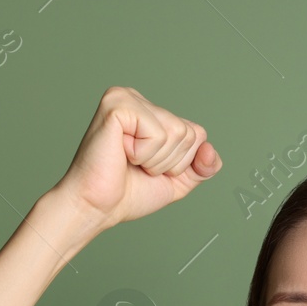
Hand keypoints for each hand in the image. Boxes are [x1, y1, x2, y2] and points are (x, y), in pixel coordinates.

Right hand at [55, 86, 220, 229]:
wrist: (96, 208)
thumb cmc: (127, 193)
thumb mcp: (176, 181)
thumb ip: (201, 167)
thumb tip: (210, 150)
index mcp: (149, 111)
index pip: (197, 134)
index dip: (180, 162)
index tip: (148, 167)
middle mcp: (137, 98)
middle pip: (190, 133)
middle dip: (169, 162)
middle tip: (137, 166)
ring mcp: (126, 98)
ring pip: (177, 132)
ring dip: (155, 160)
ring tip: (129, 160)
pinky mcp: (118, 106)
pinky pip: (158, 134)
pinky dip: (144, 154)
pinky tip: (121, 153)